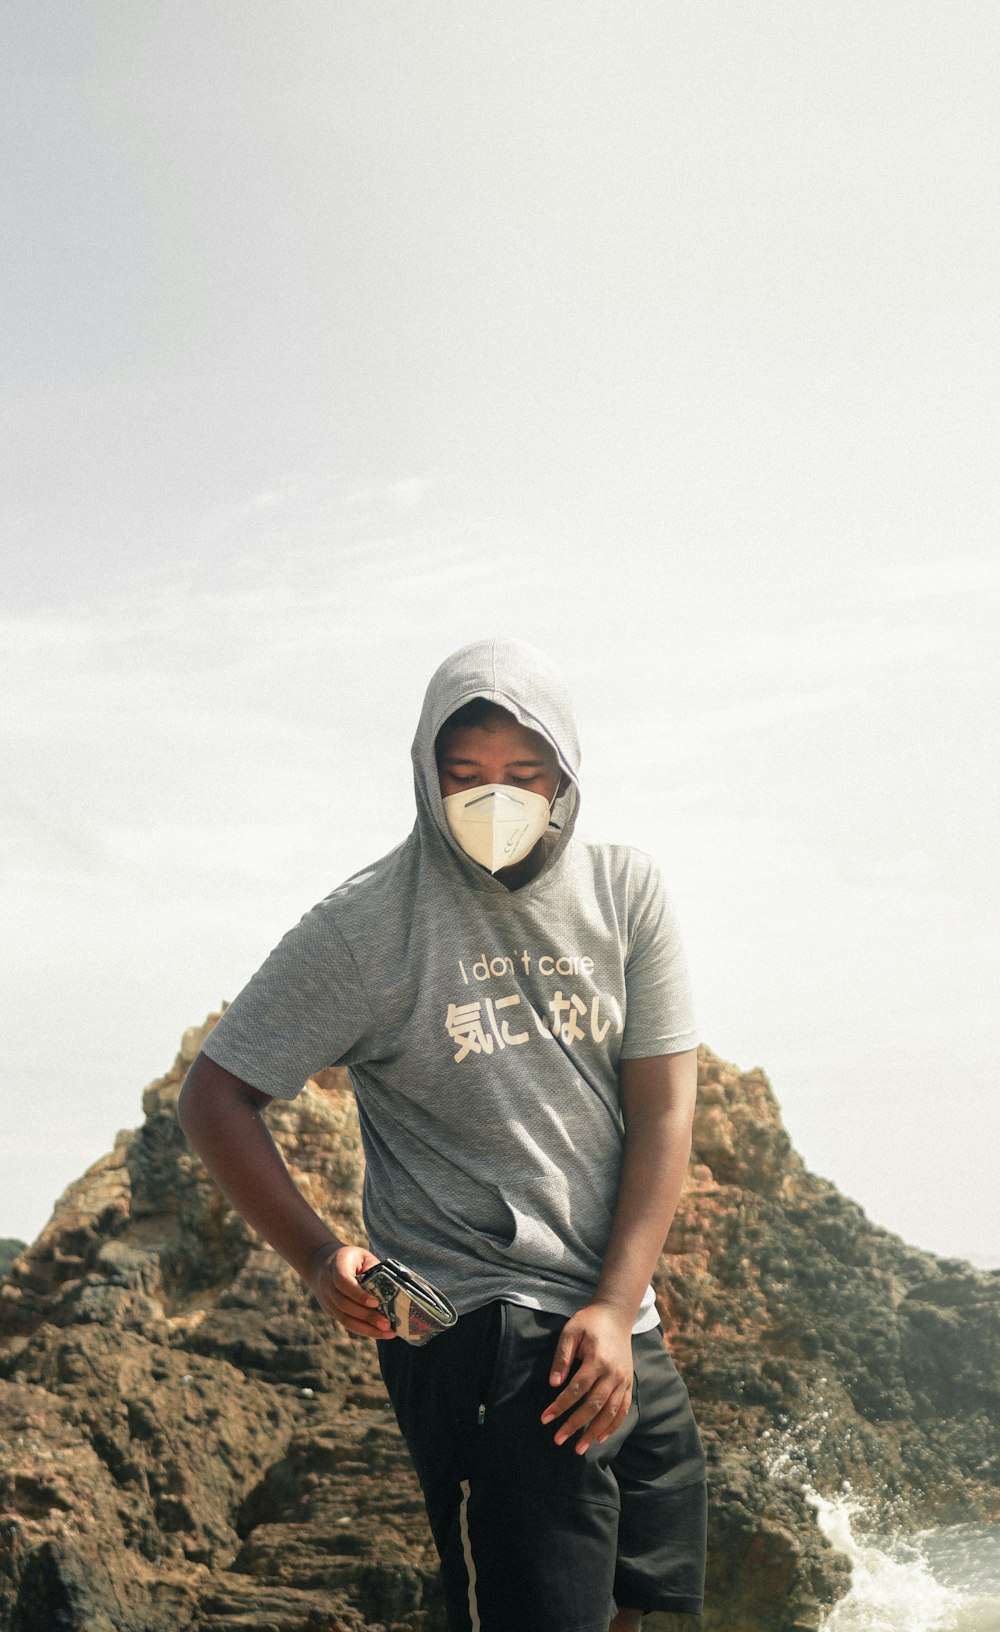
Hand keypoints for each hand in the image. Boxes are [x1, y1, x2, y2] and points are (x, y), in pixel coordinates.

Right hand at [309, 1241, 395, 1339]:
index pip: (343, 1281)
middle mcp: (327, 1284)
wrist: (323, 1264)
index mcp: (336, 1265)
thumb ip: (374, 1270)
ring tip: (387, 1332)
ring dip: (367, 1328)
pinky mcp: (331, 1311)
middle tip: (387, 1323)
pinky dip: (363, 1330)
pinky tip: (379, 1333)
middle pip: (344, 1304)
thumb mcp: (363, 1257)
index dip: (358, 1294)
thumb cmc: (352, 1260)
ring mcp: (326, 1300)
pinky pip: (346, 1323)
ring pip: (344, 1318)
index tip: (375, 1302)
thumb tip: (393, 1289)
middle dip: (367, 1316)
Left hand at [541, 1301, 633, 1453]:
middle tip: (558, 1440)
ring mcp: (623, 1379)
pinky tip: (600, 1438)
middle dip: (575, 1425)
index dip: (560, 1405)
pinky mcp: (628, 1383)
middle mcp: (613, 1373)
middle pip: (593, 1405)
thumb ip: (562, 1357)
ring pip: (610, 1412)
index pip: (577, 1389)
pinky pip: (623, 1409)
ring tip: (579, 1448)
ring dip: (594, 1432)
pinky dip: (614, 1426)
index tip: (545, 1419)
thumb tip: (553, 1384)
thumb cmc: (589, 1323)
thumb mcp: (570, 1332)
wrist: (616, 1315)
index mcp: (598, 1359)